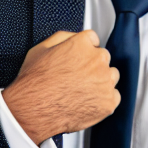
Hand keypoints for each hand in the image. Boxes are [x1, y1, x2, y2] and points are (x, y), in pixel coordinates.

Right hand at [0, 30, 119, 143]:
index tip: (79, 59)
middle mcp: (97, 59)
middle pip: (103, 58)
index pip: (93, 40)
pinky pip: (114, 97)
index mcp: (82, 44)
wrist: (34, 110)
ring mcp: (104, 81)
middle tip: (77, 77)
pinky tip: (87, 102)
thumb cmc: (34, 82)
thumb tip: (74, 36)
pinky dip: (103, 100)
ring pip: (111, 76)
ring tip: (81, 91)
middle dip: (92, 66)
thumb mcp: (40, 49)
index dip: (84, 50)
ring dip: (101, 81)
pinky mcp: (108, 102)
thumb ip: (63, 37)